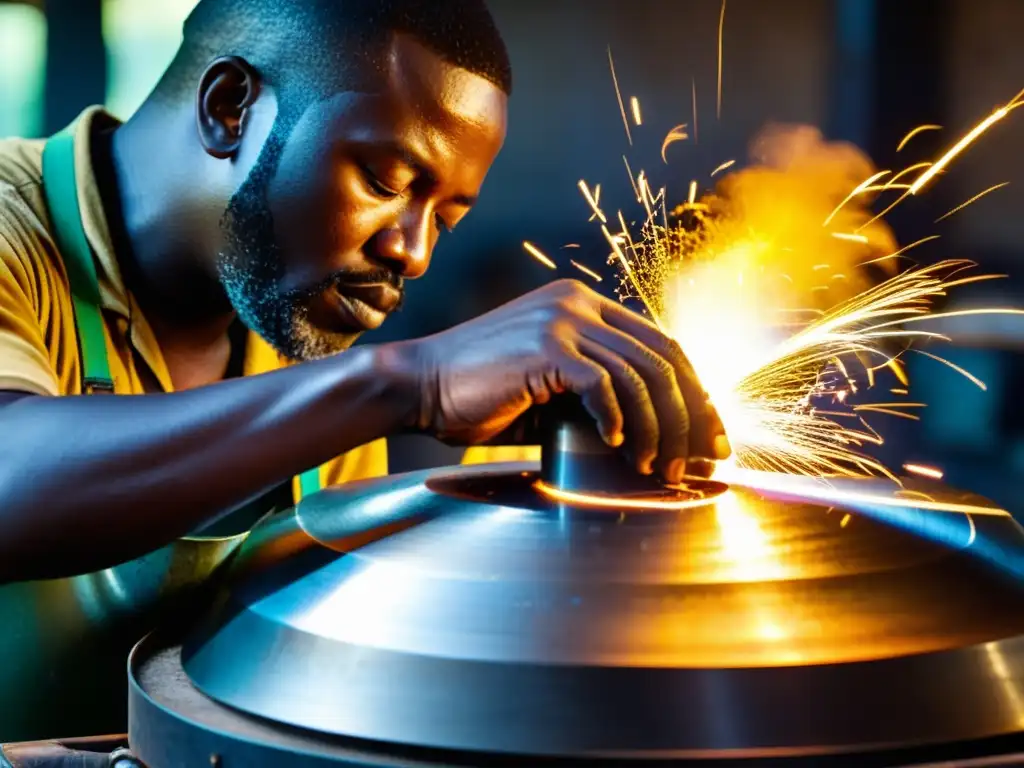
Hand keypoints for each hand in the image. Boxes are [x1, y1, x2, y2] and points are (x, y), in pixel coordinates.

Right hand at [398, 279, 729, 483]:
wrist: (420, 385)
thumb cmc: (481, 395)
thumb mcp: (551, 389)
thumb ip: (597, 395)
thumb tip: (654, 436)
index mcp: (585, 305)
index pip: (663, 344)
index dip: (696, 391)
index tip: (710, 433)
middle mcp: (579, 303)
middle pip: (664, 358)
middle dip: (694, 414)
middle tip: (706, 456)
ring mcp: (562, 320)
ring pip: (640, 375)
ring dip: (659, 429)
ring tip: (658, 467)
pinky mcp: (544, 346)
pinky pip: (602, 385)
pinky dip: (617, 420)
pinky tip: (617, 446)